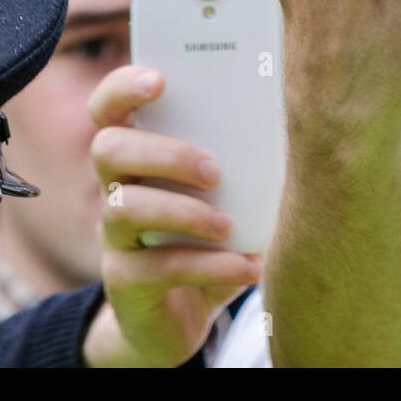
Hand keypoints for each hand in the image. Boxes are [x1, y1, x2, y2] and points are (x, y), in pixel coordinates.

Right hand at [82, 65, 259, 367]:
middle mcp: (116, 190)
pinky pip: (158, 268)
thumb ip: (241, 161)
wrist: (181, 320)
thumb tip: (291, 122)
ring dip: (185, 212)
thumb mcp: (227, 196)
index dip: (123, 88)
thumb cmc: (212, 238)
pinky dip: (211, 266)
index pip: (108, 109)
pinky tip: (250, 267)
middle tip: (214, 171)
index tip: (160, 80)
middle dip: (163, 153)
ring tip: (230, 226)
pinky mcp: (125, 283)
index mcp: (139, 156)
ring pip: (124, 208)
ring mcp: (114, 238)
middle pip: (108, 150)